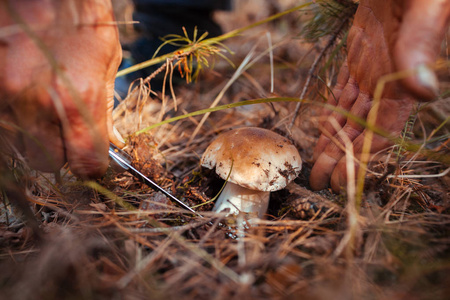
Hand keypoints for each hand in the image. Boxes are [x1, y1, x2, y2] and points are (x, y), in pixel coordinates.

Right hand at [0, 0, 122, 177]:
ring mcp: (5, 94)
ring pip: (19, 145)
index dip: (91, 166)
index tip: (90, 158)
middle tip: (64, 130)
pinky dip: (14, 118)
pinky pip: (3, 123)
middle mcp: (37, 103)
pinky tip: (24, 96)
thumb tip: (112, 142)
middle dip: (59, 152)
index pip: (86, 164)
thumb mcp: (107, 61)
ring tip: (43, 106)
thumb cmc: (81, 16)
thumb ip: (106, 109)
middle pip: (47, 163)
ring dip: (33, 136)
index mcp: (78, 100)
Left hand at [310, 0, 449, 191]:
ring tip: (318, 167)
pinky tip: (323, 131)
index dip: (363, 157)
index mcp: (403, 78)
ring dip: (334, 142)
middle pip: (362, 130)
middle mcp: (388, 82)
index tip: (343, 180)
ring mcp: (372, 71)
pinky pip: (343, 94)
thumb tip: (423, 92)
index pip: (383, 129)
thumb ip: (421, 45)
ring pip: (350, 116)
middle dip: (342, 158)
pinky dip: (332, 114)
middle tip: (320, 183)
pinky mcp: (359, 59)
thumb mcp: (424, 7)